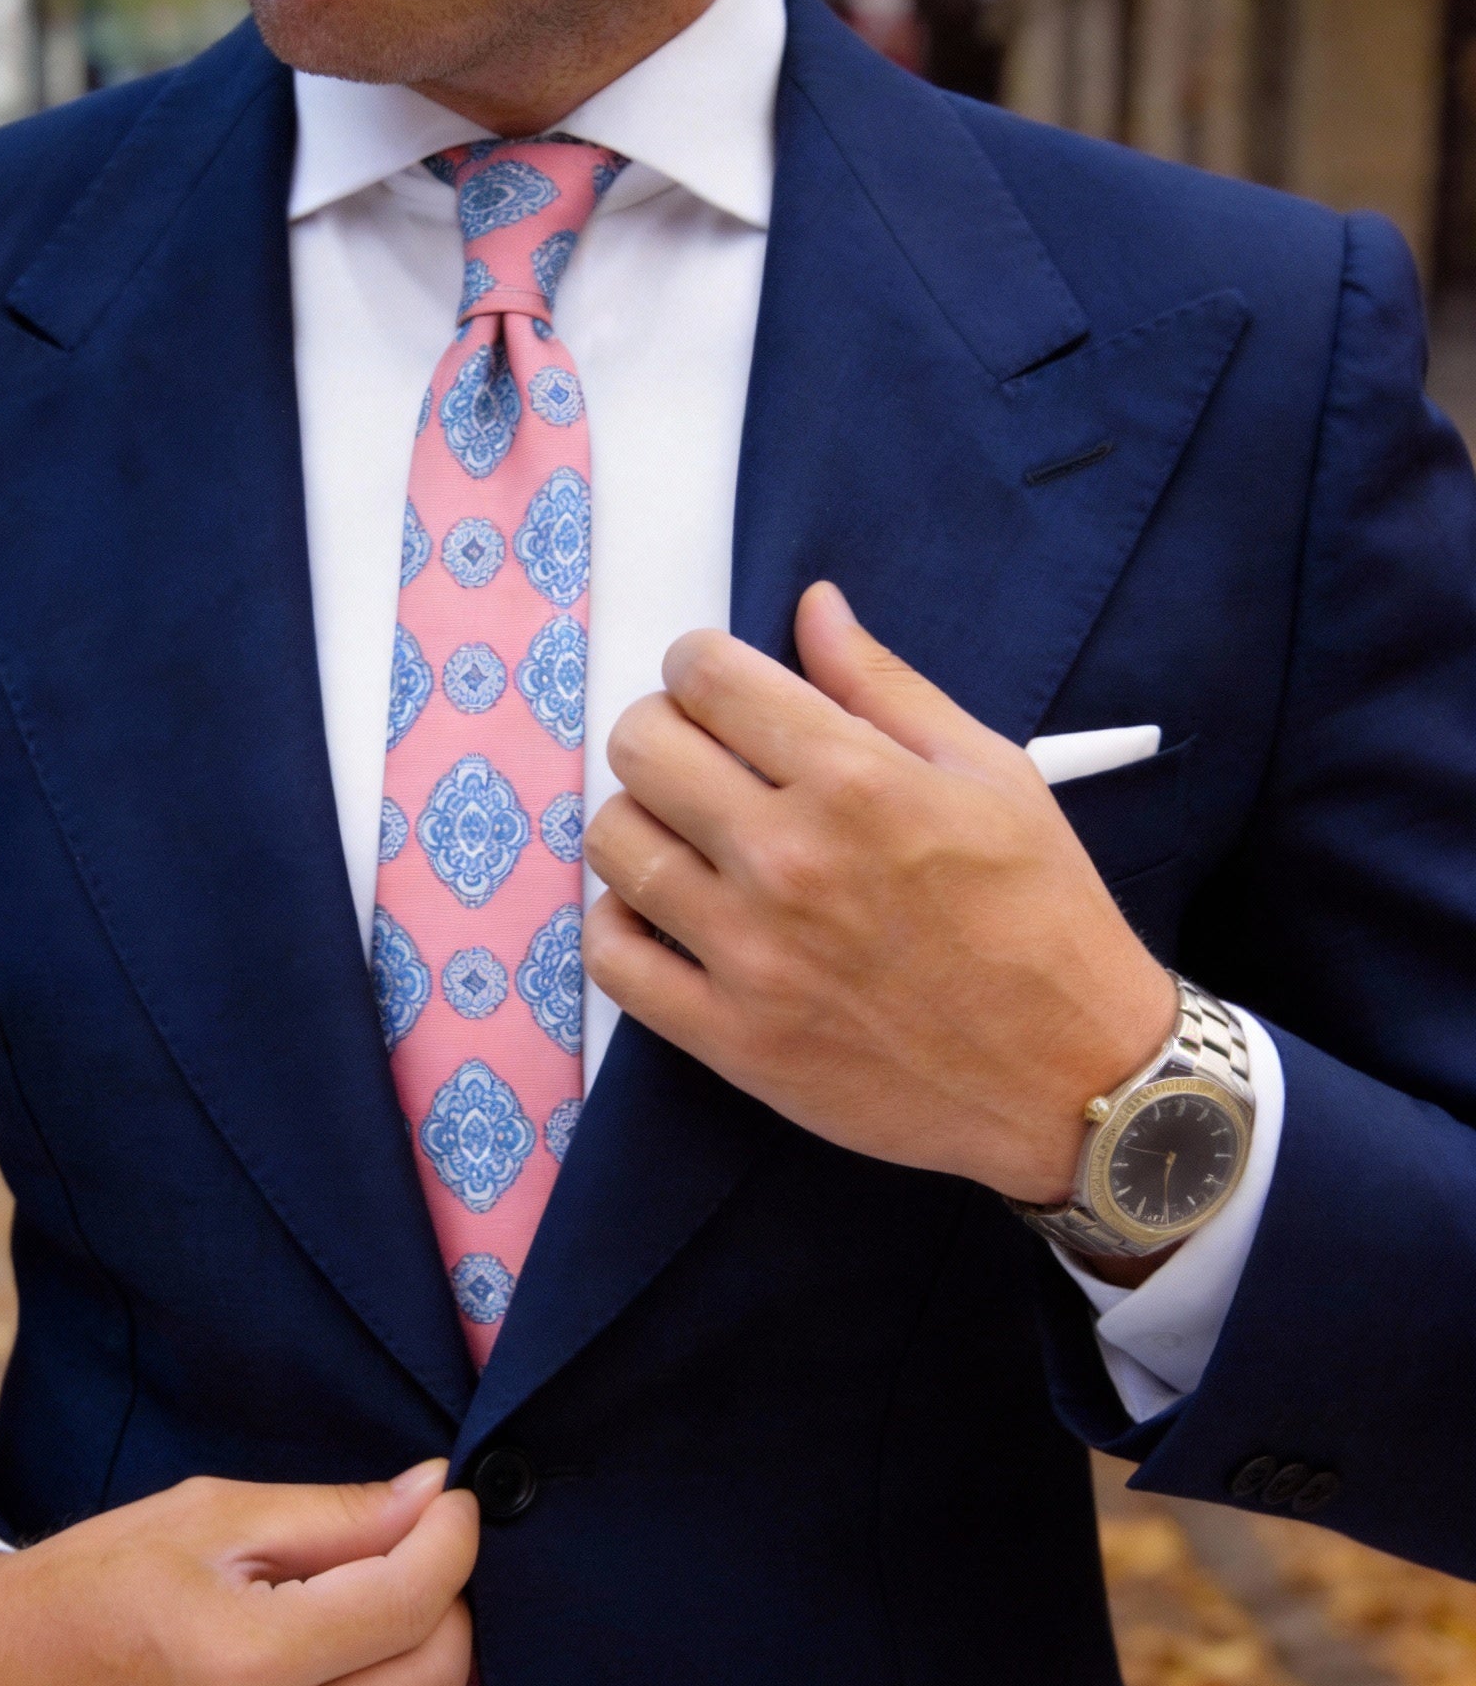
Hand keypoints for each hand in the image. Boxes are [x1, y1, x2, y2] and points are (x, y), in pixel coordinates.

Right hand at [0, 1461, 477, 1685]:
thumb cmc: (93, 1582)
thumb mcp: (210, 1516)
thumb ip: (336, 1514)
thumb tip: (437, 1495)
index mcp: (246, 1661)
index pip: (414, 1601)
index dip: (451, 1540)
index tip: (450, 1508)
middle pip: (433, 1683)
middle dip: (443, 1607)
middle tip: (410, 1561)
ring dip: (399, 1675)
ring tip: (343, 1625)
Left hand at [582, 581, 1177, 1205]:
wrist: (1072, 1077)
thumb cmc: (1043, 917)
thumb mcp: (991, 774)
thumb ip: (884, 687)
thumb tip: (812, 608)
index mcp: (855, 781)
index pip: (707, 677)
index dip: (698, 664)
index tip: (715, 686)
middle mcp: (788, 859)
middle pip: (640, 748)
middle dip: (661, 730)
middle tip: (697, 756)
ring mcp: (750, 954)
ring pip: (613, 844)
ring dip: (637, 822)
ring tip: (683, 836)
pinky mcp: (730, 1037)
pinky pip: (612, 959)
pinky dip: (620, 925)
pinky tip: (662, 913)